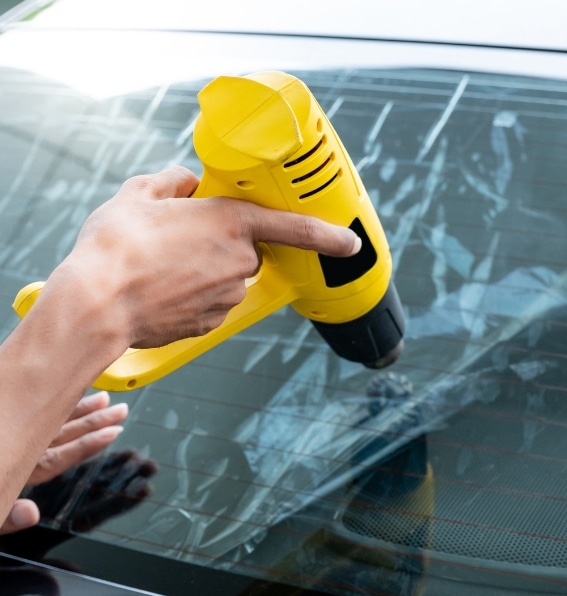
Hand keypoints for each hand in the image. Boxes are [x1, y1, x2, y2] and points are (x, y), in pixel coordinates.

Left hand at [0, 391, 127, 534]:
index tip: (114, 432)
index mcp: (11, 466)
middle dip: (90, 422)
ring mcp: (9, 442)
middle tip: (119, 409)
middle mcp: (12, 451)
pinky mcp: (8, 440)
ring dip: (77, 413)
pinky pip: (35, 423)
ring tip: (104, 402)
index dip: (87, 444)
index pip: (57, 456)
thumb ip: (6, 516)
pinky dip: (54, 411)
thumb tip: (31, 513)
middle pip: (58, 435)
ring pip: (47, 424)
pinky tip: (65, 400)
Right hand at [43, 165, 361, 348]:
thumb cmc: (115, 246)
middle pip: (248, 250)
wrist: (96, 304)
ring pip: (229, 277)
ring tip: (161, 266)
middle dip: (224, 243)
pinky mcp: (212, 323)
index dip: (329, 235)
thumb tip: (186, 183)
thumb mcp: (138, 194)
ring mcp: (228, 296)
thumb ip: (171, 182)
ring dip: (207, 271)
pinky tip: (162, 290)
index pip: (296, 228)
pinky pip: (212, 303)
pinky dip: (194, 297)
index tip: (352, 243)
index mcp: (231, 223)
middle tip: (182, 238)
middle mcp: (240, 261)